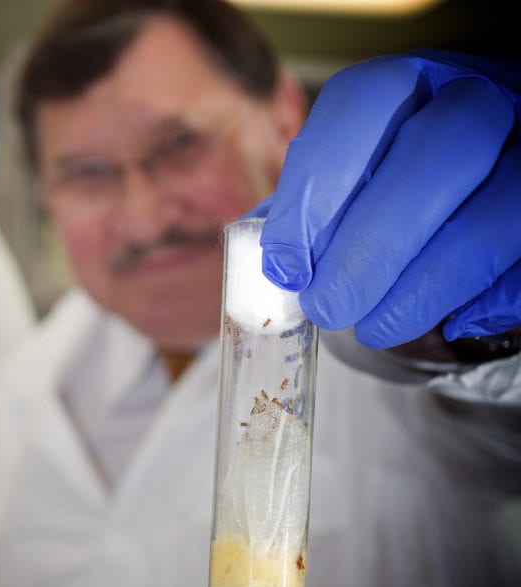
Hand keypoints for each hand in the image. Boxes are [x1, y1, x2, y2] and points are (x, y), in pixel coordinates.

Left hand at [256, 50, 520, 347]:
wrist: (472, 201)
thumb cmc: (392, 191)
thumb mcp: (348, 181)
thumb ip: (310, 211)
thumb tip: (268, 265)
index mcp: (412, 82)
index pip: (364, 101)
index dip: (316, 184)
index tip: (285, 263)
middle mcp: (481, 98)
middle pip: (438, 152)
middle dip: (369, 245)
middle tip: (326, 307)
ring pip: (493, 213)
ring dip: (423, 285)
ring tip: (373, 328)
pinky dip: (486, 301)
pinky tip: (448, 325)